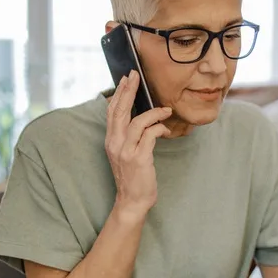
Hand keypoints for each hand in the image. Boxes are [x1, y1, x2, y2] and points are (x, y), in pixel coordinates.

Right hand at [105, 70, 171, 217]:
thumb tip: (142, 117)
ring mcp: (126, 151)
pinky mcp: (139, 158)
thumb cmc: (133, 176)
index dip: (119, 94)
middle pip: (120, 111)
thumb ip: (129, 136)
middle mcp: (115, 143)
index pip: (112, 111)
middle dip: (129, 91)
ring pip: (137, 121)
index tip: (126, 79)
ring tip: (166, 110)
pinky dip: (159, 128)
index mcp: (111, 140)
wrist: (132, 200)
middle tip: (136, 76)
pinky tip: (166, 130)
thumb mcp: (125, 153)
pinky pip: (150, 135)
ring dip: (154, 113)